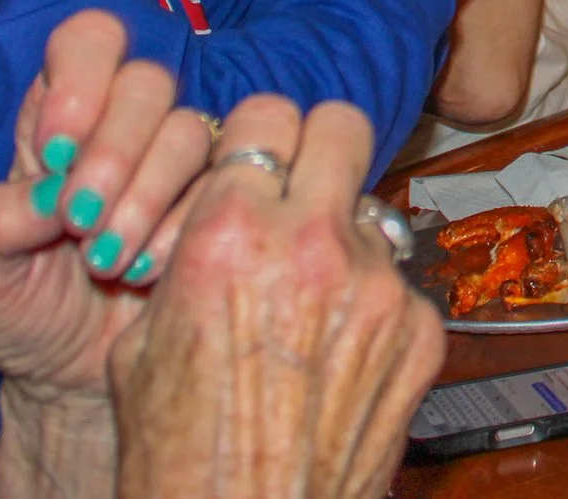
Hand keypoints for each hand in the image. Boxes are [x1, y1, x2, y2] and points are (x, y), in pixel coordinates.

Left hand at [0, 10, 214, 406]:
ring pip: (190, 131)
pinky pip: (226, 185)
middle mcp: (126, 124)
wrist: (76, 376)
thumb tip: (47, 197)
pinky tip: (145, 271)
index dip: (82, 78)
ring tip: (107, 261)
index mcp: (60, 116)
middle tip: (80, 220)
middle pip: (147, 82)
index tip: (58, 149)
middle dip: (114, 152)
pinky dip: (181, 229)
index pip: (88, 42)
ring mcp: (179, 162)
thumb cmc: (25, 310)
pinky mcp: (221, 200)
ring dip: (146, 197)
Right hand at [108, 96, 443, 498]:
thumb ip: (192, 254)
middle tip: (300, 184)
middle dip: (317, 147)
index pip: (263, 116)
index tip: (254, 160)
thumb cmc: (177, 452)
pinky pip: (400, 283)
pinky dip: (373, 307)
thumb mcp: (145, 338)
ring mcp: (378, 286)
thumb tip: (219, 211)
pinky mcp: (421, 330)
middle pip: (340, 123)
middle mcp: (312, 244)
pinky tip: (339, 354)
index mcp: (231, 232)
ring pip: (371, 210)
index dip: (256, 139)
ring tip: (311, 297)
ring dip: (343, 237)